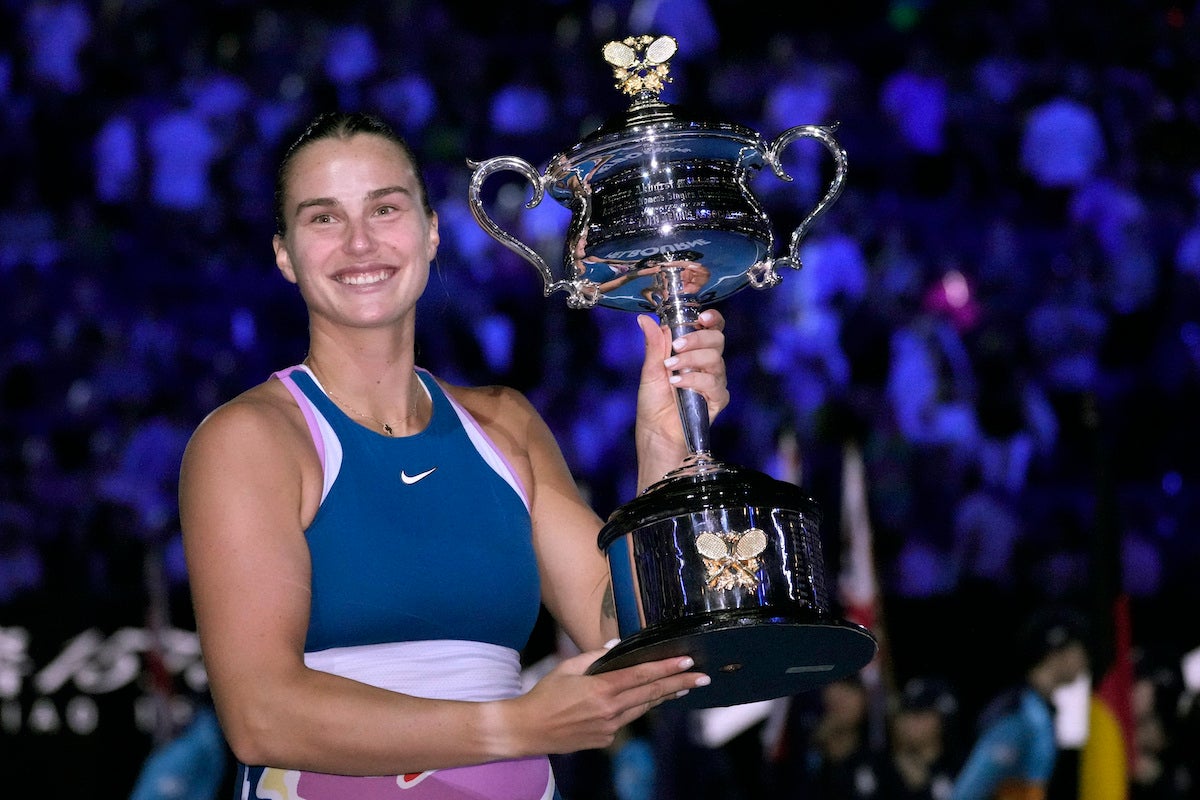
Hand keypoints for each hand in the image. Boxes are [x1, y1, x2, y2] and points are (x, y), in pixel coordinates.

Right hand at [508, 646, 708, 755]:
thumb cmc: (544, 694)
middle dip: (679, 684)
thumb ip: (594, 657)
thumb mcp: (567, 667)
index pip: (642, 676)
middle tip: (702, 678)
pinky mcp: (605, 738)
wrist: (528, 730)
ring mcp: (609, 728)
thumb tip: (616, 649)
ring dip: (664, 696)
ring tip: (683, 687)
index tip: (687, 663)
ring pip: (644, 708)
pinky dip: (639, 708)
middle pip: (652, 693)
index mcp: (601, 689)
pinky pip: (628, 720)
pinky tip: (648, 700)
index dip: (667, 668)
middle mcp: (610, 710)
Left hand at [634, 309, 728, 480]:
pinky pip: (713, 383)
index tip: (703, 316)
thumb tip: (644, 319)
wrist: (656, 433)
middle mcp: (707, 363)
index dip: (712, 318)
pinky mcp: (718, 399)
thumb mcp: (650, 369)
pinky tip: (677, 383)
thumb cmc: (653, 403)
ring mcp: (714, 381)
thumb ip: (654, 344)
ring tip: (671, 368)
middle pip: (717, 339)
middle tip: (677, 346)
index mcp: (693, 351)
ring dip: (691, 359)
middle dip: (697, 338)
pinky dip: (694, 380)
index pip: (710, 328)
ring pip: (715, 359)